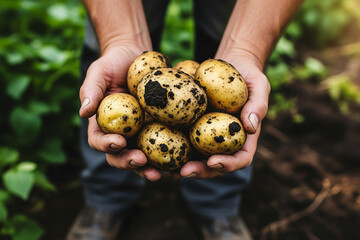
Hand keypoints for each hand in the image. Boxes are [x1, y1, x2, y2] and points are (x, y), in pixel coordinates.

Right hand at [79, 44, 162, 180]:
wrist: (135, 56)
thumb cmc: (113, 63)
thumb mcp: (99, 72)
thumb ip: (90, 90)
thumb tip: (83, 112)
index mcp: (102, 124)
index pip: (99, 140)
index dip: (106, 145)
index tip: (118, 142)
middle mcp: (120, 133)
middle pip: (120, 155)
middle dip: (129, 162)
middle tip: (141, 161)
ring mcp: (140, 133)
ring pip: (143, 157)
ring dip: (149, 167)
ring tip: (160, 172)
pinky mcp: (158, 129)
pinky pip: (163, 144)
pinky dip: (169, 155)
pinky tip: (179, 161)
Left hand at [179, 52, 270, 177]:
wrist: (231, 64)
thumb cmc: (248, 75)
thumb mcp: (259, 85)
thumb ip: (258, 105)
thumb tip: (251, 127)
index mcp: (244, 136)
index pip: (241, 158)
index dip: (228, 164)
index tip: (213, 161)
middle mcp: (225, 141)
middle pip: (215, 164)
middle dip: (200, 171)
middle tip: (185, 172)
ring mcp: (208, 135)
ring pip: (197, 157)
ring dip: (184, 166)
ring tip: (169, 170)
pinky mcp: (192, 125)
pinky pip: (183, 138)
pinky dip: (173, 147)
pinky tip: (158, 151)